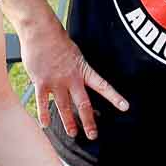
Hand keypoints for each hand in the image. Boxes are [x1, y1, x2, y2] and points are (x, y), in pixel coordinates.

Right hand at [21, 18, 126, 139]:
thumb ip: (76, 69)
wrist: (40, 30)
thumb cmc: (56, 39)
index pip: (103, 86)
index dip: (114, 97)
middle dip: (89, 121)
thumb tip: (76, 81)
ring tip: (73, 133)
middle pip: (83, 104)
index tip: (125, 107)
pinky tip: (45, 125)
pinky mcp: (41, 82)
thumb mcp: (74, 53)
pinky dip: (44, 115)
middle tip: (93, 135)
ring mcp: (56, 82)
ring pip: (64, 107)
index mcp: (83, 70)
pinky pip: (42, 103)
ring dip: (69, 122)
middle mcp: (71, 79)